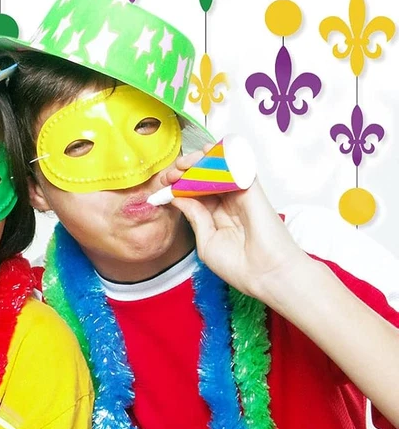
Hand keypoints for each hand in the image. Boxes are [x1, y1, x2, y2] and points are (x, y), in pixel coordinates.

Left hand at [158, 151, 308, 303]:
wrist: (264, 275)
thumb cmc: (238, 266)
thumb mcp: (206, 241)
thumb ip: (194, 217)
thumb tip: (177, 197)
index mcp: (218, 216)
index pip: (196, 192)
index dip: (179, 185)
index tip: (163, 184)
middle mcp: (229, 202)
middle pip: (205, 177)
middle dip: (185, 171)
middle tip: (170, 174)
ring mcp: (240, 194)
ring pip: (219, 168)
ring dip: (198, 162)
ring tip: (182, 165)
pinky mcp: (251, 188)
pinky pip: (237, 165)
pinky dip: (221, 156)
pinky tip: (205, 154)